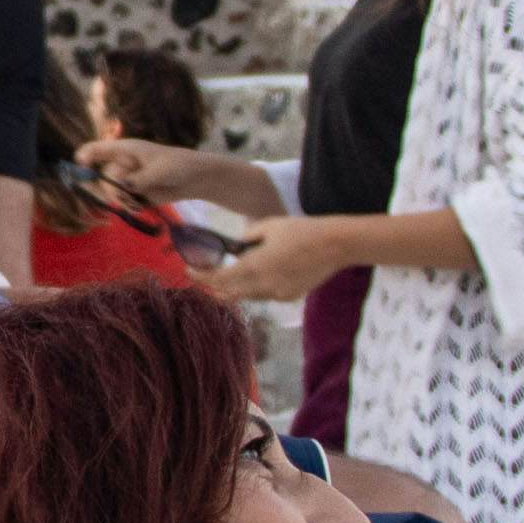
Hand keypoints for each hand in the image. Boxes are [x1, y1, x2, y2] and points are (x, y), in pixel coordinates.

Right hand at [77, 135, 218, 205]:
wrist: (193, 179)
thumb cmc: (177, 165)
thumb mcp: (159, 170)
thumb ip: (139, 179)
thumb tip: (122, 186)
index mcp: (124, 150)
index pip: (96, 149)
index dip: (85, 157)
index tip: (82, 167)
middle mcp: (120, 164)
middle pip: (99, 177)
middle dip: (107, 190)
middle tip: (119, 199)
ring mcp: (125, 180)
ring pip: (109, 192)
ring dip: (119, 201)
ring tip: (134, 204)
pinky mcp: (132, 194)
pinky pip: (120, 203)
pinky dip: (126, 207)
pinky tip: (137, 208)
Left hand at [206, 210, 350, 302]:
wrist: (335, 245)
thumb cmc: (302, 230)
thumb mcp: (269, 225)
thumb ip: (248, 237)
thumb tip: (239, 245)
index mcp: (255, 266)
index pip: (219, 277)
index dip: (201, 276)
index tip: (188, 271)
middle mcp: (264, 285)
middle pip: (229, 292)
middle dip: (213, 286)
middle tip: (203, 276)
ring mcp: (278, 294)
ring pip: (247, 296)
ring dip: (235, 288)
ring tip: (227, 276)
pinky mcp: (290, 296)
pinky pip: (265, 295)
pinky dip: (256, 287)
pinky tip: (259, 276)